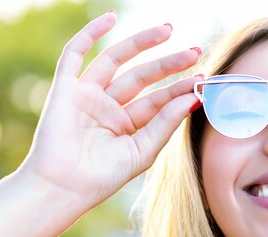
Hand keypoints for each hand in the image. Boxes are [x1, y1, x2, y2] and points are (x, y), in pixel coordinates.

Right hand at [19, 11, 201, 209]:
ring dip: (141, 43)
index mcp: (128, 124)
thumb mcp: (143, 150)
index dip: (180, 89)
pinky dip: (90, 34)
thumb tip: (194, 98)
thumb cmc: (104, 176)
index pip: (158, 100)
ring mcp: (87, 95)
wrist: (65, 186)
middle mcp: (109, 107)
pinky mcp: (66, 89)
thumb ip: (166, 123)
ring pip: (117, 60)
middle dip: (168, 64)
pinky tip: (110, 17)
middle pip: (143, 77)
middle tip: (195, 51)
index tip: (202, 79)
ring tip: (167, 30)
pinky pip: (76, 54)